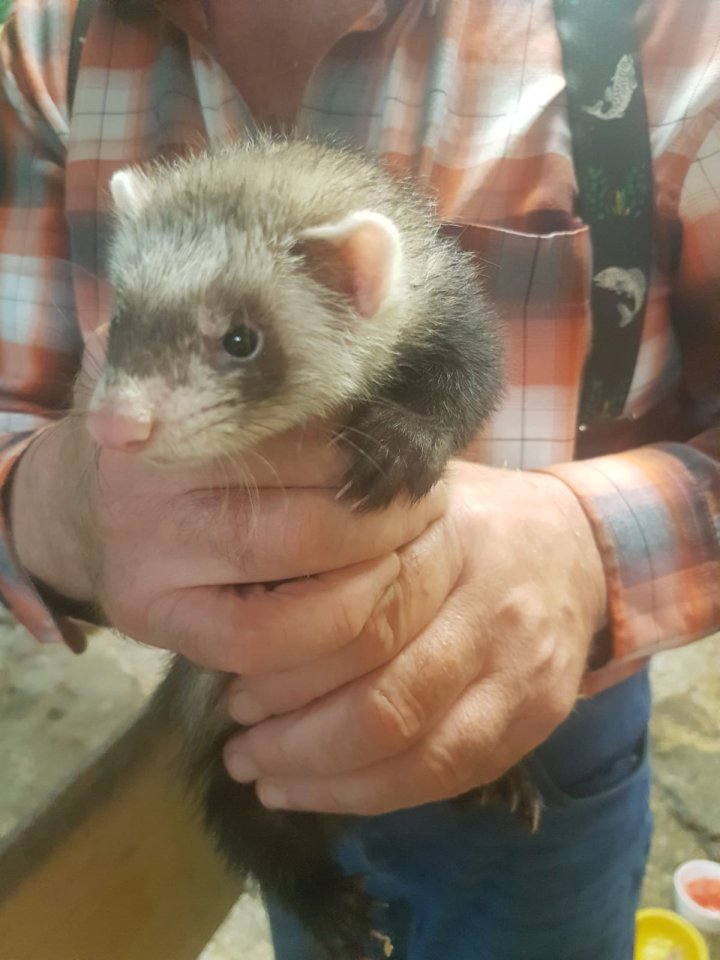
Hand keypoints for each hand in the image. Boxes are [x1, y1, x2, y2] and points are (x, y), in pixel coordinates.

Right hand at [8, 328, 444, 669]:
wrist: (92, 503)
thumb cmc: (190, 423)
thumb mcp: (222, 349)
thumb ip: (293, 301)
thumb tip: (376, 238)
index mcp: (174, 381)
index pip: (298, 407)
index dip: (375, 435)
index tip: (419, 452)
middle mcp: (146, 466)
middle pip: (306, 490)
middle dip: (391, 505)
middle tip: (433, 502)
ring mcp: (142, 547)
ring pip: (293, 563)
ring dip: (378, 562)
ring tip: (411, 544)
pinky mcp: (151, 614)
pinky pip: (260, 638)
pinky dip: (332, 622)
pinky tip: (364, 596)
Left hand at [222, 461, 606, 814]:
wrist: (576, 546)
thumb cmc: (465, 519)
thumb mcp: (404, 498)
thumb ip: (340, 540)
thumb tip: (238, 603)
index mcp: (449, 538)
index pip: (362, 618)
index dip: (288, 667)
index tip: (233, 685)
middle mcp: (493, 608)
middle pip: (386, 699)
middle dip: (297, 738)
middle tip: (240, 742)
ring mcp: (522, 671)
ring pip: (416, 753)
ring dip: (325, 781)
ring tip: (264, 776)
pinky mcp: (537, 718)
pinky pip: (448, 778)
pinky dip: (372, 796)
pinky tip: (317, 791)